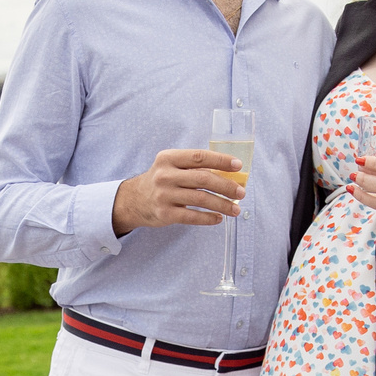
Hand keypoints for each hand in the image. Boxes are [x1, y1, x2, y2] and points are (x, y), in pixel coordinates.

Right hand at [113, 148, 246, 235]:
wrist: (133, 201)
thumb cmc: (161, 181)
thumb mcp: (171, 166)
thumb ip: (194, 167)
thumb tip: (229, 174)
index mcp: (168, 158)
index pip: (199, 157)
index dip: (220, 161)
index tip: (238, 166)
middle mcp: (165, 175)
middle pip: (203, 179)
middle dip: (226, 186)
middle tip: (241, 192)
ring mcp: (164, 195)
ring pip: (201, 200)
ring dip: (222, 205)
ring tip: (235, 209)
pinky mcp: (165, 214)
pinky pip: (192, 217)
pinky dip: (208, 218)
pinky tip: (219, 218)